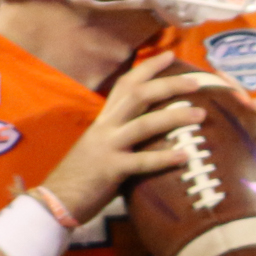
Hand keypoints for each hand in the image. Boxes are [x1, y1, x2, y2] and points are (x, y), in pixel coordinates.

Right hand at [40, 52, 208, 223]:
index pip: (125, 85)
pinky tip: (185, 156)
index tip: (169, 54)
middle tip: (196, 82)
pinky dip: (164, 158)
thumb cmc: (84, 174)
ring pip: (143, 124)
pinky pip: (141, 162)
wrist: (54, 200)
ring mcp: (107, 147)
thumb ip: (125, 134)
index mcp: (105, 120)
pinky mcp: (110, 170)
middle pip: (137, 95)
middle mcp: (106, 127)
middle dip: (167, 85)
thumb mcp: (103, 145)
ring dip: (174, 117)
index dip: (147, 68)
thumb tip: (157, 128)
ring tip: (201, 114)